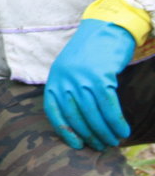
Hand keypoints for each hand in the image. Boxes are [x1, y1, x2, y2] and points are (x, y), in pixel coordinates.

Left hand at [44, 18, 135, 149]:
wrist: (105, 30)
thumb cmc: (90, 55)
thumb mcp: (70, 71)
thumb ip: (69, 91)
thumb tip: (79, 123)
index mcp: (54, 79)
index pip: (53, 111)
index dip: (65, 131)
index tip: (77, 145)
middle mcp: (64, 79)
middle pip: (75, 115)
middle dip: (90, 135)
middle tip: (102, 146)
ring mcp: (81, 77)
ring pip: (93, 113)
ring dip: (105, 131)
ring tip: (114, 140)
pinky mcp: (100, 76)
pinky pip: (108, 106)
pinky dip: (115, 121)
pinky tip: (122, 130)